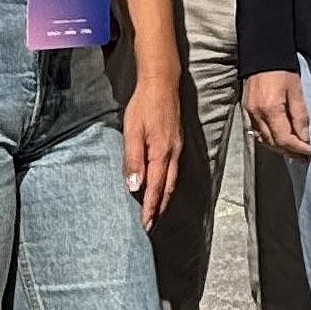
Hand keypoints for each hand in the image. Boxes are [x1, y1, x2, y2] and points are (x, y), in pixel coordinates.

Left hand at [120, 69, 180, 228]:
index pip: (155, 188)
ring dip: (164, 198)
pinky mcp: (176, 143)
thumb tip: (134, 187)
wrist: (161, 84)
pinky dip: (167, 184)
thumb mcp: (132, 132)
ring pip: (172, 180)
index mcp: (161, 154)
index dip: (150, 208)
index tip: (145, 225)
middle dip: (159, 208)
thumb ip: (133, 160)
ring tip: (155, 211)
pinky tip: (161, 186)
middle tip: (150, 225)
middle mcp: (173, 154)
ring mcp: (177, 148)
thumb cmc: (144, 106)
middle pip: (167, 189)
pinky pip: (173, 170)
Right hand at [242, 67, 310, 159]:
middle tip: (304, 156)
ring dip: (280, 148)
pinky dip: (269, 140)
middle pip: (273, 143)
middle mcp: (257, 114)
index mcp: (270, 109)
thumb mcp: (296, 90)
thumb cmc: (283, 70)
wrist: (263, 53)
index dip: (298, 149)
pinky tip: (279, 140)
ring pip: (264, 140)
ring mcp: (250, 113)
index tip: (309, 152)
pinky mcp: (247, 110)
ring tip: (295, 151)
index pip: (284, 139)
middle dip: (290, 152)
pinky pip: (258, 132)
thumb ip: (300, 115)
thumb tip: (304, 138)